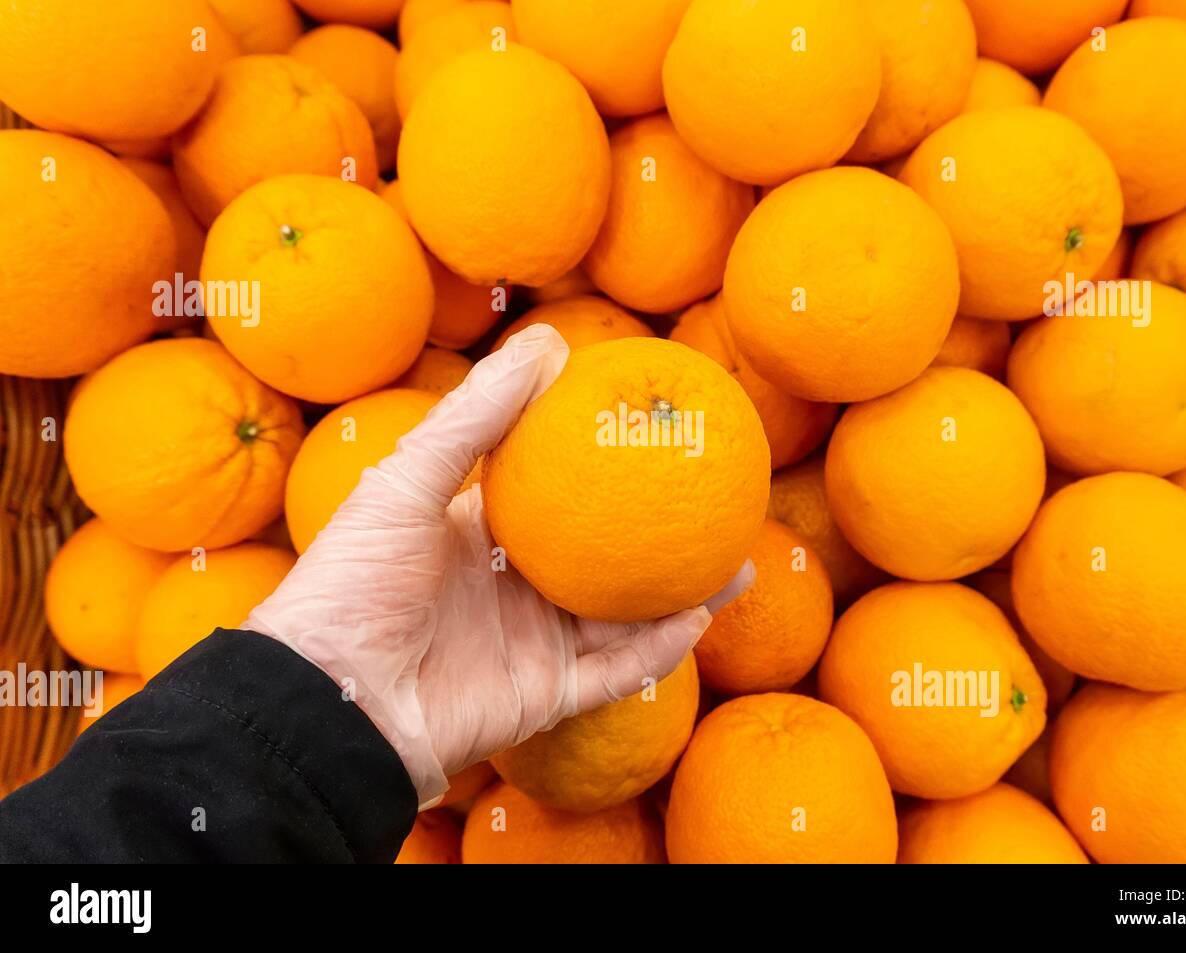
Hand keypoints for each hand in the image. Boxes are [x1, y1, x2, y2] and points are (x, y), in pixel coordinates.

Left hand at [245, 325, 753, 806]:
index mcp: (476, 533)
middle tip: (713, 495)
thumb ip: (476, 417)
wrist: (327, 701)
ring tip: (738, 559)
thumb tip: (548, 343)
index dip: (598, 462)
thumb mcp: (407, 481)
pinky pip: (614, 672)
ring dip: (680, 591)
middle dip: (655, 531)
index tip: (650, 426)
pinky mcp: (542, 696)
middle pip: (601, 554)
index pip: (550, 491)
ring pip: (623, 615)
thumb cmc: (351, 581)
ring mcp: (530, 643)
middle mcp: (510, 586)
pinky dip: (657, 651)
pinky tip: (700, 616)